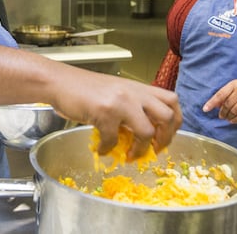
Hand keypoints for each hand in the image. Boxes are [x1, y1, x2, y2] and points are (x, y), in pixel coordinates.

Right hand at [52, 70, 181, 160]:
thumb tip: (145, 134)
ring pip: (146, 131)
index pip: (172, 100)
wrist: (60, 82)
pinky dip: (107, 148)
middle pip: (167, 116)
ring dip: (140, 149)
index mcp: (139, 88)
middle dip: (165, 139)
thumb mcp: (117, 92)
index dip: (175, 122)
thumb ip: (133, 107)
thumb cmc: (85, 88)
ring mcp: (120, 101)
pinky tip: (101, 149)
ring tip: (129, 155)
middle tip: (154, 149)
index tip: (166, 136)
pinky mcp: (104, 112)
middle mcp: (134, 92)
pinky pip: (113, 139)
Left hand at [203, 79, 236, 123]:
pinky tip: (233, 120)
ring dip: (228, 116)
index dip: (211, 103)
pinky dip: (235, 119)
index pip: (220, 94)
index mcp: (236, 84)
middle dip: (222, 112)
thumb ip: (228, 94)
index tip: (205, 109)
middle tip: (221, 116)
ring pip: (233, 111)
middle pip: (226, 105)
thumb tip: (215, 103)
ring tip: (228, 118)